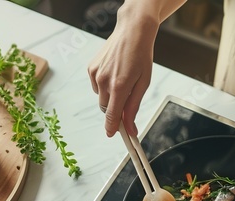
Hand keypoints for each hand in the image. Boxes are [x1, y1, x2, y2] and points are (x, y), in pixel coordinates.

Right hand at [87, 7, 159, 136]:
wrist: (132, 31)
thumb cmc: (141, 56)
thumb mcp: (143, 83)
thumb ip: (134, 107)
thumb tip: (130, 128)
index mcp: (120, 86)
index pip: (112, 115)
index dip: (112, 128)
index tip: (112, 135)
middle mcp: (104, 81)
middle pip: (106, 109)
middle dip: (115, 110)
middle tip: (127, 100)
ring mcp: (95, 74)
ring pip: (101, 97)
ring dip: (110, 96)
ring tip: (123, 79)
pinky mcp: (91, 68)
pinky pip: (97, 86)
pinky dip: (104, 85)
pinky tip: (114, 72)